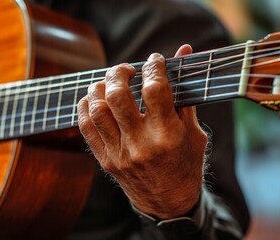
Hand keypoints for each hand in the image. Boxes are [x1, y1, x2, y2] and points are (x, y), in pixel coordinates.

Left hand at [77, 45, 207, 218]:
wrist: (169, 202)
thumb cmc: (185, 163)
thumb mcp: (193, 130)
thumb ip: (184, 91)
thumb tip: (184, 51)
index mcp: (167, 136)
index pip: (154, 89)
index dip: (153, 66)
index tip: (154, 60)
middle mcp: (140, 144)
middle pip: (117, 95)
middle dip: (119, 72)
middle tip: (126, 70)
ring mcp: (119, 154)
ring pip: (96, 109)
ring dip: (99, 87)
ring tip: (109, 83)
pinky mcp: (105, 160)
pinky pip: (85, 127)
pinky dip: (86, 107)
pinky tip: (94, 98)